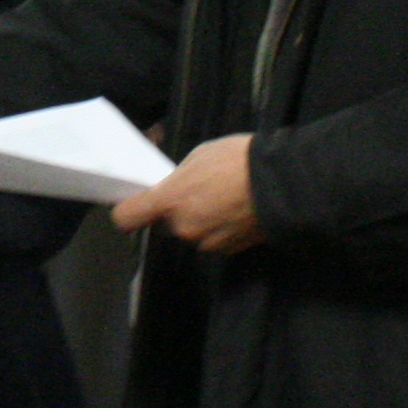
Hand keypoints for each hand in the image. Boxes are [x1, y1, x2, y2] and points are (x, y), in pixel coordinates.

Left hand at [114, 132, 260, 253]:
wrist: (282, 185)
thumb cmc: (238, 161)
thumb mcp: (199, 156)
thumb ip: (177, 178)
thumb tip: (169, 186)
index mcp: (169, 201)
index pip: (125, 218)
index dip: (127, 210)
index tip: (136, 203)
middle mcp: (182, 228)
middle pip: (164, 223)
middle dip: (175, 211)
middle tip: (196, 191)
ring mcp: (205, 242)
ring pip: (190, 232)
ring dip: (199, 220)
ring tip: (222, 198)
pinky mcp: (227, 251)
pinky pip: (212, 239)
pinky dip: (219, 229)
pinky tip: (235, 211)